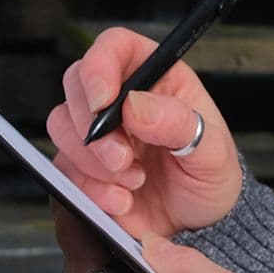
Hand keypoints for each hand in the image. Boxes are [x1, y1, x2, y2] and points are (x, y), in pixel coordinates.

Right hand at [48, 26, 241, 239]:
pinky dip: (90, 189)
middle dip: (93, 125)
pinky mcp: (82, 167)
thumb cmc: (209, 176)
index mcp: (157, 78)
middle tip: (124, 159)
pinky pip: (63, 169)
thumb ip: (180, 124)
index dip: (100, 65)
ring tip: (134, 180)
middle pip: (76, 82)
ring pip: (61, 124)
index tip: (103, 100)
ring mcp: (98, 133)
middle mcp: (121, 99)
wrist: (195, 226)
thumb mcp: (212, 151)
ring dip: (93, 160)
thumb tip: (137, 104)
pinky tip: (123, 200)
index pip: (116, 46)